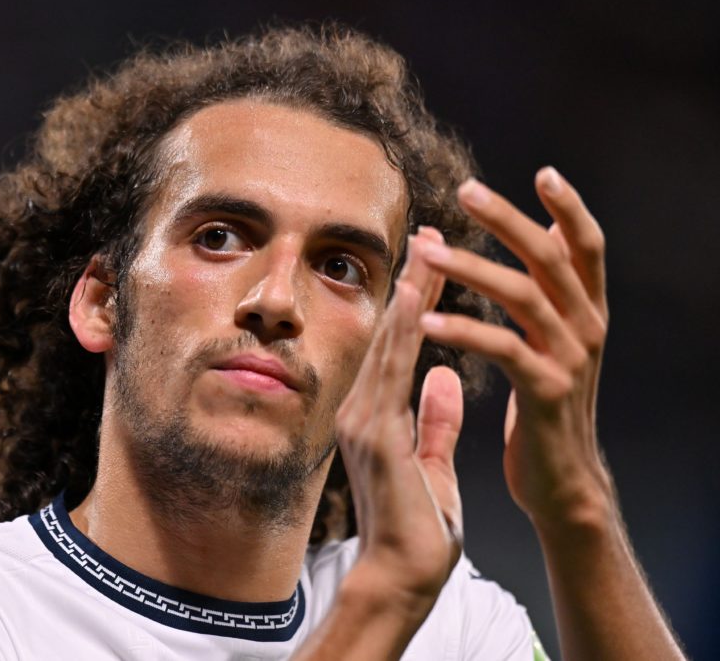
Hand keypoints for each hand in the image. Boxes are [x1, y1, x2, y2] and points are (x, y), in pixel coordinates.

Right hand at [334, 227, 464, 613]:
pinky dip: (403, 332)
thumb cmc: (416, 529)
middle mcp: (362, 411)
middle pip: (389, 334)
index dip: (415, 303)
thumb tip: (447, 377)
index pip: (398, 347)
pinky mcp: (376, 435)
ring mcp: (364, 421)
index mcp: (376, 418)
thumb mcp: (434, 464)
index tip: (433, 262)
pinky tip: (416, 297)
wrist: (399, 577)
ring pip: (389, 343)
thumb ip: (436, 418)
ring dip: (409, 295)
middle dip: (412, 283)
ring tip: (427, 249)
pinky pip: (393, 372)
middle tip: (429, 233)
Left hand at [417, 168, 612, 527]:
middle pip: (551, 257)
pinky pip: (503, 348)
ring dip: (470, 267)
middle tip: (465, 190)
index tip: (544, 172)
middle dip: (508, 219)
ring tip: (425, 251)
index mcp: (587, 314)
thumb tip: (548, 233)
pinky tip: (424, 319)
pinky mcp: (547, 392)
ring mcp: (572, 359)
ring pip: (523, 294)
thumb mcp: (554, 345)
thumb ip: (551, 295)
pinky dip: (463, 329)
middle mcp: (588, 328)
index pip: (585, 247)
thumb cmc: (546, 411)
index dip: (570, 208)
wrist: (561, 485)